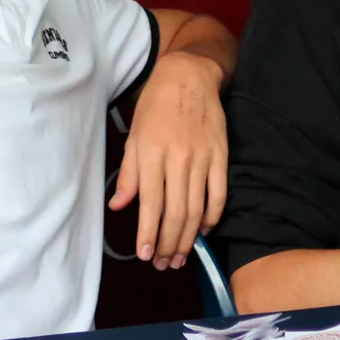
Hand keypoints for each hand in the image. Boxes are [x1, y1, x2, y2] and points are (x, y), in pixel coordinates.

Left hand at [111, 51, 227, 269]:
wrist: (189, 76)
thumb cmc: (155, 105)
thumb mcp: (134, 136)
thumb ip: (129, 174)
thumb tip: (118, 206)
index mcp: (152, 154)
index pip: (150, 205)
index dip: (147, 234)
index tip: (144, 255)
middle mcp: (178, 159)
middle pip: (176, 213)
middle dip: (168, 244)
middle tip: (163, 263)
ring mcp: (203, 158)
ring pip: (197, 208)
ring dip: (188, 238)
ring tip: (180, 257)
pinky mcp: (221, 155)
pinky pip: (219, 193)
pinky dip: (213, 216)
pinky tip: (204, 230)